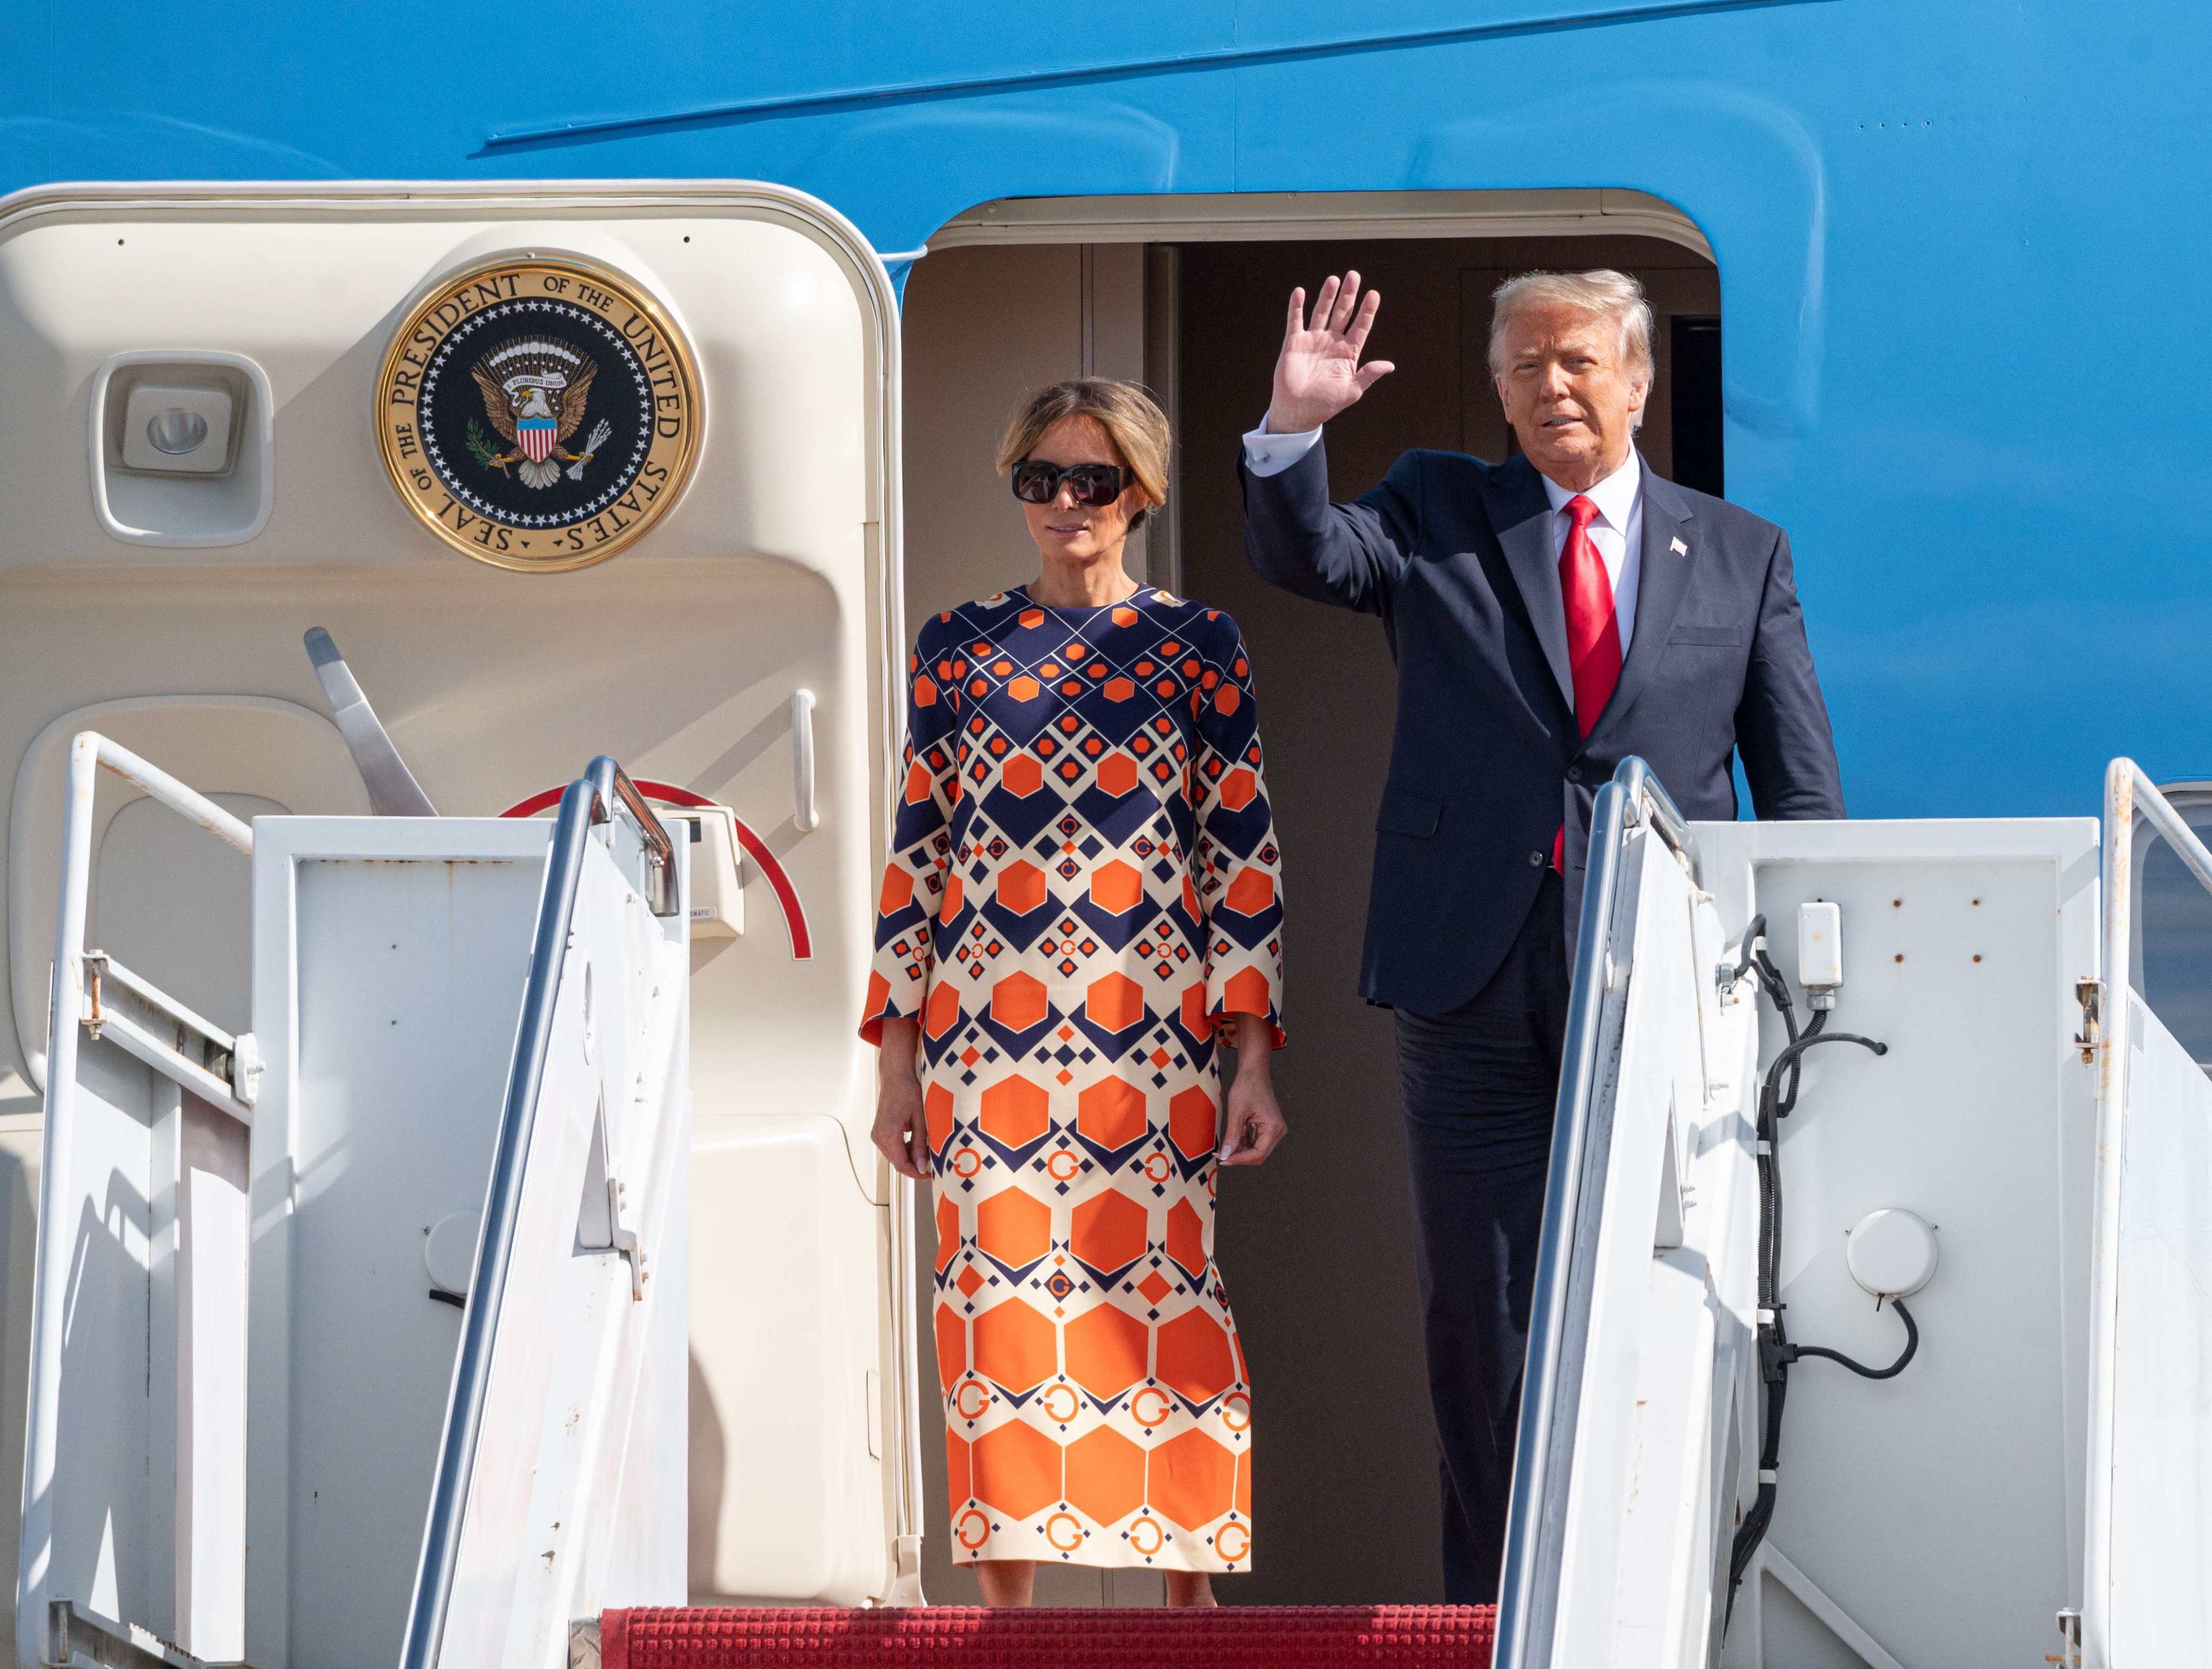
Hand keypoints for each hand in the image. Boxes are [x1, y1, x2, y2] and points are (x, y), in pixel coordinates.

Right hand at [870, 1017, 930, 1180]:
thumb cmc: (909, 1093)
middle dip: (914, 1166)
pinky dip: (903, 1150)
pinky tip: (915, 1143)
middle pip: (897, 1162)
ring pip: (894, 1156)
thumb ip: (919, 1145)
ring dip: (909, 1158)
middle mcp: (879, 1137)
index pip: (901, 1165)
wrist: (896, 1077)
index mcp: (889, 1134)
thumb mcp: (920, 1120)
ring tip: (925, 1151)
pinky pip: (891, 1148)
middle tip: (932, 1163)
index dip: (916, 1173)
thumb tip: (921, 1167)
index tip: (930, 1175)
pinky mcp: (878, 1131)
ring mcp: (877, 1134)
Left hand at [1217, 1014, 1287, 1166]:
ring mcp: (1275, 1129)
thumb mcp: (1236, 1112)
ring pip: (1257, 1150)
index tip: (1222, 1159)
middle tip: (1220, 1155)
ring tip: (1224, 1147)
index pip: (1257, 1154)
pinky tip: (1232, 1140)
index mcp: (1273, 1128)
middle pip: (1259, 1154)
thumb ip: (1232, 1136)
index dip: (1239, 1159)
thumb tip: (1225, 1156)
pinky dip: (1244, 1143)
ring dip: (1241, 1151)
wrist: (1254, 1072)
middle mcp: (1278, 1131)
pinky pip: (1257, 1142)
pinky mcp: (1269, 1127)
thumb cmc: (1246, 1087)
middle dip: (1239, 1157)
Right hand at [1265, 271, 1395, 434]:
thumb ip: (1368, 375)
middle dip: (1348, 295)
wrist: (1298, 412)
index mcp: (1348, 352)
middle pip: (1342, 313)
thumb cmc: (1325, 404)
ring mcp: (1313, 340)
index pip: (1361, 326)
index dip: (1367, 311)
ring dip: (1327, 296)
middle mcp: (1332, 342)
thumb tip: (1389, 366)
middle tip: (1354, 276)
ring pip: (1321, 312)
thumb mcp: (1351, 391)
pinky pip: (1295, 321)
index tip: (1373, 295)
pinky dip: (1296, 307)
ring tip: (1334, 280)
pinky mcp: (1294, 342)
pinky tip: (1300, 292)